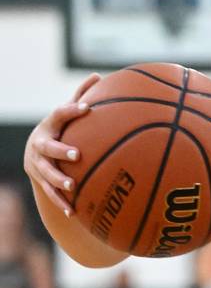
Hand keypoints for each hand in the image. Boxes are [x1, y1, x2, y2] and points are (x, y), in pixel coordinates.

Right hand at [23, 74, 98, 215]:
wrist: (35, 150)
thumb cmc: (60, 127)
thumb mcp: (66, 112)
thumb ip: (81, 96)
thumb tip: (98, 75)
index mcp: (50, 125)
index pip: (59, 114)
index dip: (72, 110)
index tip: (87, 107)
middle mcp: (40, 144)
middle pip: (48, 148)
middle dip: (61, 151)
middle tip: (77, 155)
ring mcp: (37, 164)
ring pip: (45, 174)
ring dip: (57, 181)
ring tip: (71, 186)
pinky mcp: (39, 180)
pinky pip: (49, 193)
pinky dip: (60, 203)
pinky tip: (72, 212)